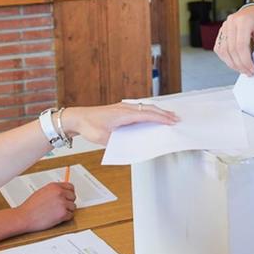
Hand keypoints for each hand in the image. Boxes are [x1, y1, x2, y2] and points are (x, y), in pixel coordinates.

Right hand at [14, 182, 75, 231]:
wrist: (24, 217)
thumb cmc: (30, 207)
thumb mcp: (42, 192)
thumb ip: (54, 191)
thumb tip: (64, 191)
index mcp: (54, 186)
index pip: (71, 186)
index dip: (70, 193)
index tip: (68, 197)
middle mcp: (59, 193)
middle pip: (73, 197)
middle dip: (68, 202)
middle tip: (60, 207)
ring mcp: (62, 203)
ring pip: (73, 207)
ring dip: (67, 211)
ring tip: (56, 213)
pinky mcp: (63, 213)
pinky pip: (70, 216)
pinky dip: (65, 218)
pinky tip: (56, 218)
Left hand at [62, 102, 177, 144]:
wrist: (77, 118)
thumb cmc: (89, 126)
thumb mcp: (104, 138)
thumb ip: (118, 141)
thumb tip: (130, 145)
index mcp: (124, 113)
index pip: (147, 115)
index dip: (161, 119)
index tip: (171, 122)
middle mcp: (125, 108)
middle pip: (149, 108)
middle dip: (164, 113)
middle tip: (176, 119)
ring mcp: (123, 107)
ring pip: (145, 107)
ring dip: (157, 111)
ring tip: (168, 116)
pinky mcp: (121, 109)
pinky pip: (139, 109)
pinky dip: (149, 112)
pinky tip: (151, 115)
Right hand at [214, 5, 253, 74]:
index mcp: (244, 20)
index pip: (241, 45)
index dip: (246, 61)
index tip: (252, 69)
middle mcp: (231, 22)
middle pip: (231, 49)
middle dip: (240, 64)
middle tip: (248, 72)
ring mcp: (224, 26)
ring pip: (223, 50)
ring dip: (231, 63)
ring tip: (241, 69)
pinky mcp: (221, 31)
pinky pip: (219, 48)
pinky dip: (225, 58)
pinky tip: (234, 62)